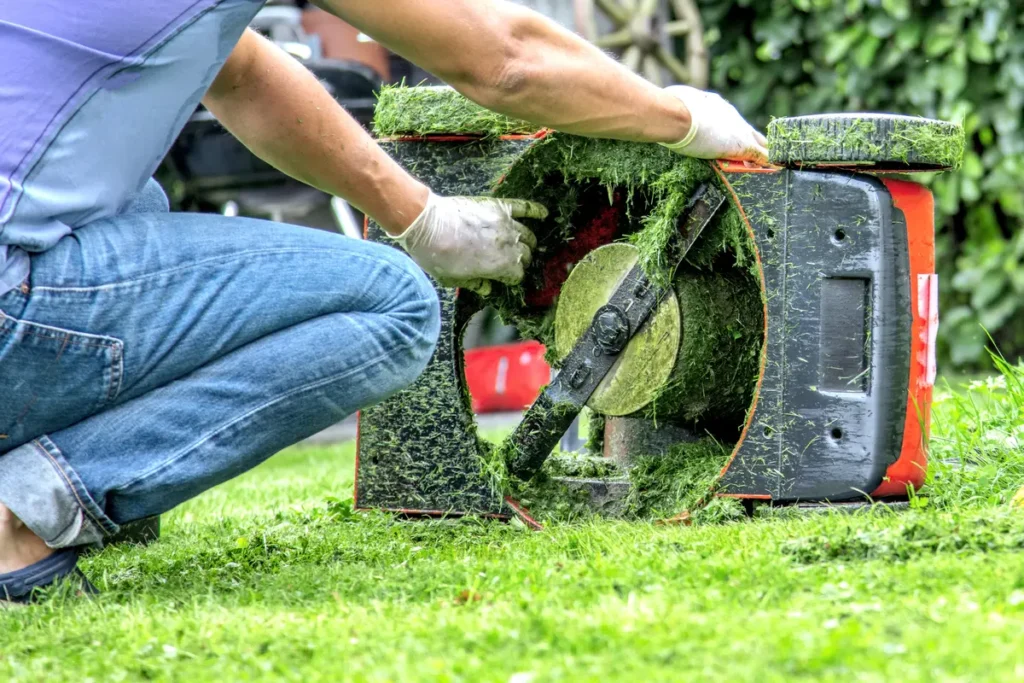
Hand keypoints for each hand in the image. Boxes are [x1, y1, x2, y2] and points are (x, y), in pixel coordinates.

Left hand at [390, 192, 544, 293]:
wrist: (426, 223)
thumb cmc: (436, 255)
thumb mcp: (454, 279)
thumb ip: (475, 285)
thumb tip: (489, 290)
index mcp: (500, 267)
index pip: (518, 275)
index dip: (511, 278)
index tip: (505, 278)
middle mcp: (508, 246)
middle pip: (525, 255)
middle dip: (520, 260)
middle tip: (511, 261)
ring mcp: (506, 224)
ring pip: (527, 235)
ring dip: (527, 241)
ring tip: (523, 244)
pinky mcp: (499, 207)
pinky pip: (524, 207)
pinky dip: (536, 210)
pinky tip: (544, 213)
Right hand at [661, 85, 768, 164]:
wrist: (678, 115)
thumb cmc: (673, 107)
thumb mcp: (679, 101)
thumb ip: (681, 104)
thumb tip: (670, 99)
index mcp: (718, 106)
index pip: (733, 122)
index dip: (736, 131)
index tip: (735, 138)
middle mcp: (733, 117)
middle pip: (750, 132)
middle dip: (757, 141)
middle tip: (765, 150)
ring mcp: (739, 132)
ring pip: (760, 143)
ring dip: (766, 152)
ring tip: (777, 161)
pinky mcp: (742, 147)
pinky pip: (762, 156)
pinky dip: (771, 162)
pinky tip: (779, 167)